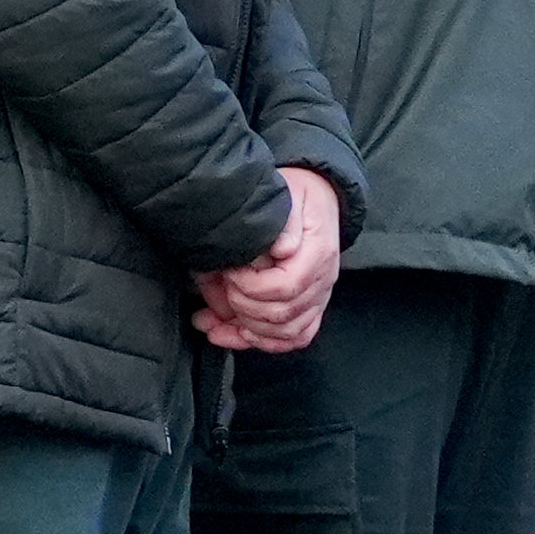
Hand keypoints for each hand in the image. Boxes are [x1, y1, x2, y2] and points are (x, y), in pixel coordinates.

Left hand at [198, 178, 345, 355]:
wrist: (319, 194)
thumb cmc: (297, 194)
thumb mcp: (290, 192)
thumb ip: (286, 220)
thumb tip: (282, 248)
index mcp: (318, 253)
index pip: (284, 288)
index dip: (249, 287)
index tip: (228, 270)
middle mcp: (323, 280)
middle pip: (281, 315)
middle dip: (241, 307)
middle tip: (220, 286)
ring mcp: (318, 296)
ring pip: (286, 333)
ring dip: (245, 331)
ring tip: (212, 321)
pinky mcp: (311, 306)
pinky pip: (295, 336)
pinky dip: (264, 342)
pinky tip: (235, 334)